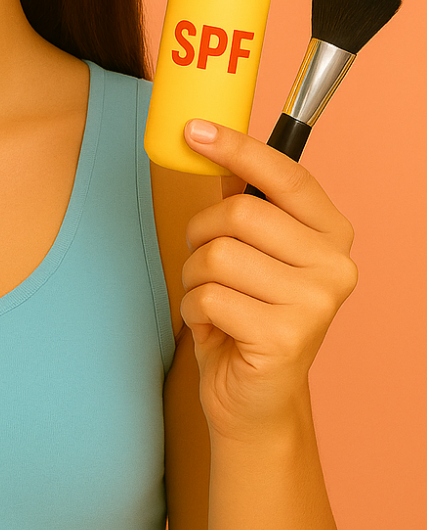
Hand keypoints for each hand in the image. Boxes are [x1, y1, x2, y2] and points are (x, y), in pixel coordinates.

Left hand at [179, 118, 358, 438]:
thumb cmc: (247, 311)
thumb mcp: (254, 249)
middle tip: (204, 261)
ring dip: (194, 276)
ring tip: (213, 298)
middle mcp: (335, 265)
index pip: (285, 173)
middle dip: (201, 234)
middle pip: (239, 213)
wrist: (254, 398)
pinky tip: (215, 327)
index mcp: (332, 232)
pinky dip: (194, 309)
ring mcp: (315, 303)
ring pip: (217, 255)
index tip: (195, 131)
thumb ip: (245, 198)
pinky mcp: (285, 337)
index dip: (237, 147)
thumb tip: (208, 139)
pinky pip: (208, 296)